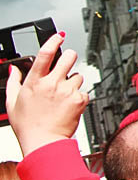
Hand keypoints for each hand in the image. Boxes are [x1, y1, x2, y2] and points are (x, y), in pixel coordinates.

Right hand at [6, 32, 86, 156]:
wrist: (43, 142)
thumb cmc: (28, 125)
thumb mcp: (12, 102)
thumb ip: (13, 82)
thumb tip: (13, 69)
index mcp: (34, 82)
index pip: (45, 54)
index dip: (54, 41)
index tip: (59, 36)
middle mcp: (51, 84)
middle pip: (69, 57)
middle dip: (69, 58)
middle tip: (66, 66)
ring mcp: (66, 91)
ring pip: (78, 76)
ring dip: (73, 82)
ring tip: (62, 96)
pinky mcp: (79, 99)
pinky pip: (83, 91)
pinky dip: (78, 97)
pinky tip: (69, 105)